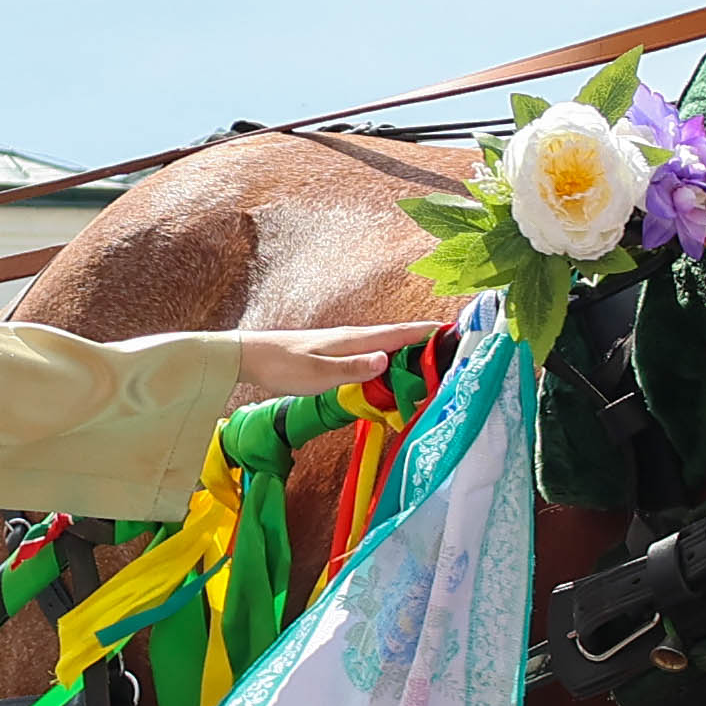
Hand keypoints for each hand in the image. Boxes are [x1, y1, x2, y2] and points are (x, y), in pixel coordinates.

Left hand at [219, 319, 455, 401]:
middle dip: (424, 338)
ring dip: (407, 346)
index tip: (454, 331)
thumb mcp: (318, 374)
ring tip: (430, 354)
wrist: (251, 356)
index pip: (398, 334)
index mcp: (353, 340)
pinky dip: (388, 354)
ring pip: (384, 342)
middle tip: (452, 344)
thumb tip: (386, 360)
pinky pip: (371, 350)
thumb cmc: (283, 366)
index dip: (425, 333)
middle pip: (396, 335)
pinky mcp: (335, 350)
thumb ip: (353, 368)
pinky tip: (389, 364)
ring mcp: (344, 342)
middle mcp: (352, 337)